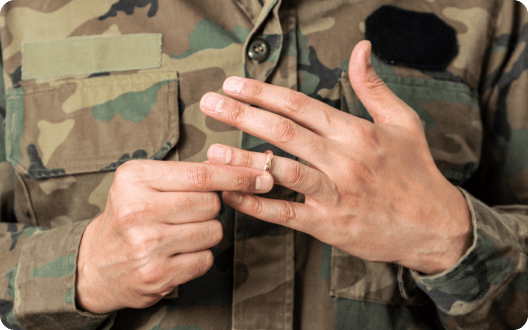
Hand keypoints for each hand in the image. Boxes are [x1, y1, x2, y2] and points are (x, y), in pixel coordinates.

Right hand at [76, 160, 272, 313]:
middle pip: (211, 204)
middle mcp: (137, 210)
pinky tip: (176, 253)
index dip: (238, 175)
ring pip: (213, 231)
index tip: (262, 176)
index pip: (201, 175)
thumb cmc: (129, 216)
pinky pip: (206, 259)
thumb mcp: (145, 183)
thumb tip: (242, 168)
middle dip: (211, 207)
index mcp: (134, 178)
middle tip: (187, 212)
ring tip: (178, 233)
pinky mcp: (157, 274)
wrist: (96, 264)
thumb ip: (187, 173)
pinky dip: (199, 255)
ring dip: (206, 232)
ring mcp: (147, 245)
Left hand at [199, 40, 470, 274]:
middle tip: (210, 103)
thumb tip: (361, 49)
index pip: (300, 105)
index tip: (234, 84)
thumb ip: (374, 86)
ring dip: (244, 159)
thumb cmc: (416, 172)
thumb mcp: (403, 122)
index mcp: (356, 132)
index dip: (263, 92)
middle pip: (284, 132)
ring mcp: (334, 193)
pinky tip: (232, 194)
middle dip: (242, 115)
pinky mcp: (328, 224)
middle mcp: (343, 159)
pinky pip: (285, 212)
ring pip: (281, 170)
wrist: (435, 226)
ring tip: (213, 150)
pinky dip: (257, 203)